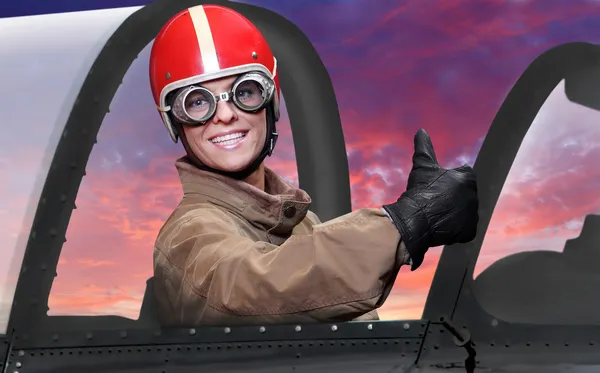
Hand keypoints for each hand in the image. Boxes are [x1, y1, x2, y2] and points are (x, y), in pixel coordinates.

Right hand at [383, 129, 478, 269]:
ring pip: (463, 212)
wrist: (416, 218)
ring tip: (436, 214)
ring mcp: (473, 215)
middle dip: (452, 198)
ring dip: (453, 213)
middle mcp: (475, 195)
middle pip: (463, 195)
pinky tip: (441, 225)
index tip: (436, 187)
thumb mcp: (422, 166)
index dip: (448, 181)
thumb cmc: (420, 190)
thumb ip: (425, 147)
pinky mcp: (470, 231)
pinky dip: (454, 229)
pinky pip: (464, 229)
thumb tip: (421, 130)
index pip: (462, 176)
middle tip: (435, 201)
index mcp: (468, 178)